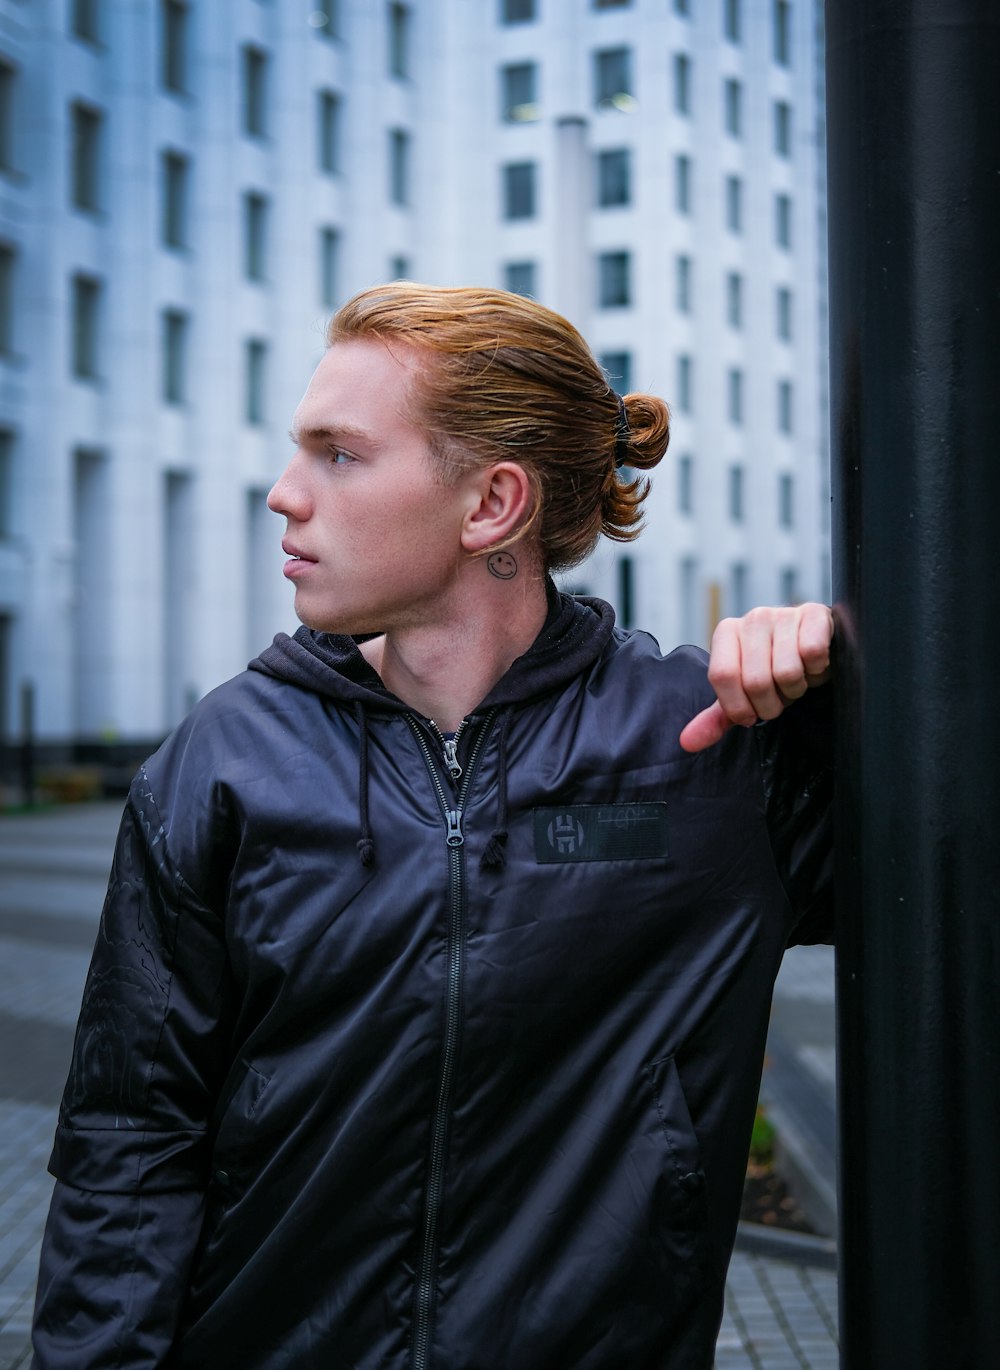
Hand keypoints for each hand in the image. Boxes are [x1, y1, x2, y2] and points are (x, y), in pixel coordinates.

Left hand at [679, 603, 833, 753]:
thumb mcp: (743, 694)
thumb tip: (687, 742)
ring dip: (796, 689)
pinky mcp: (815, 614)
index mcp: (727, 632)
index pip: (722, 675)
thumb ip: (717, 717)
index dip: (739, 706)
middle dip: (771, 704)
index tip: (751, 715)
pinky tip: (813, 665)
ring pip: (787, 672)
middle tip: (779, 697)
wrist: (814, 645)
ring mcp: (784, 614)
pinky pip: (813, 654)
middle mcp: (753, 619)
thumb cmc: (773, 670)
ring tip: (797, 680)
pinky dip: (816, 671)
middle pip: (756, 681)